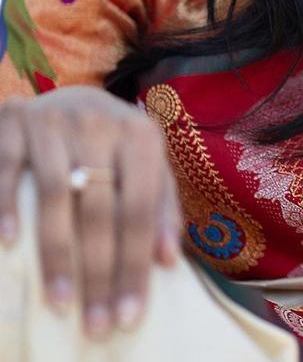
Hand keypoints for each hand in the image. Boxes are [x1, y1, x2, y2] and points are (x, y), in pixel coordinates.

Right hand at [0, 86, 182, 339]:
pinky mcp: (16, 120)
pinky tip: (11, 244)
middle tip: (96, 325)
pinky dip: (7, 205)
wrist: (69, 96)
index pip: (141, 208)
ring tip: (60, 303)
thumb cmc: (114, 144)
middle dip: (100, 273)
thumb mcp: (147, 164)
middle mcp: (100, 122)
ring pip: (56, 194)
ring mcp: (56, 120)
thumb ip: (162, 207)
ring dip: (58, 254)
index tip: (129, 315)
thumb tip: (168, 261)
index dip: (136, 264)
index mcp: (141, 135)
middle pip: (101, 208)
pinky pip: (8, 167)